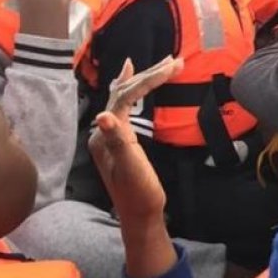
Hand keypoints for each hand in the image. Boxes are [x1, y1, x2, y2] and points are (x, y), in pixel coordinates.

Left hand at [90, 56, 181, 222]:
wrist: (141, 215)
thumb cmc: (139, 194)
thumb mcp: (131, 168)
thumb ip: (118, 141)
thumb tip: (103, 116)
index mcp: (106, 134)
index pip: (126, 97)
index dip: (149, 80)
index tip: (172, 68)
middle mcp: (104, 131)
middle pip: (125, 93)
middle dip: (149, 75)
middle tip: (174, 61)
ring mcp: (111, 135)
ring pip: (125, 97)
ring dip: (142, 79)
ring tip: (160, 63)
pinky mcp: (121, 140)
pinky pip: (125, 107)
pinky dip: (132, 91)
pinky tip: (134, 83)